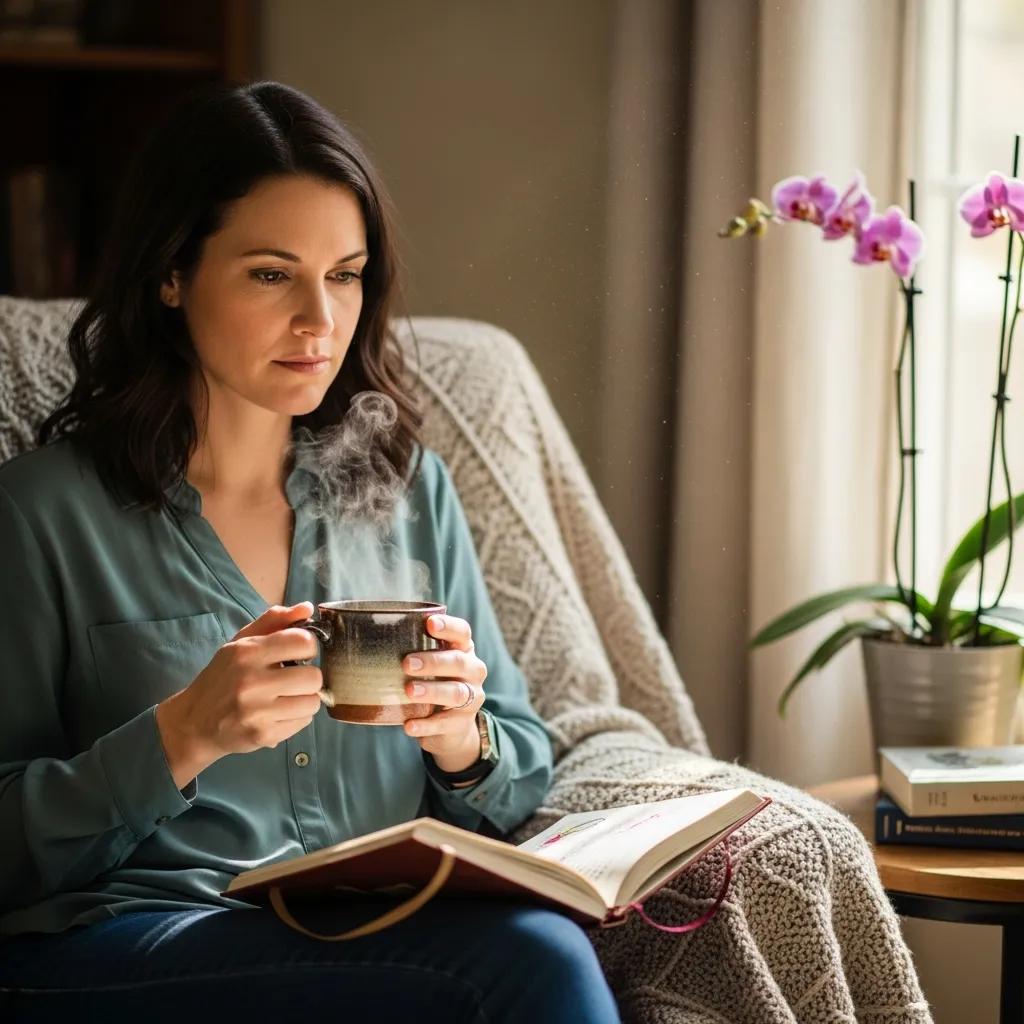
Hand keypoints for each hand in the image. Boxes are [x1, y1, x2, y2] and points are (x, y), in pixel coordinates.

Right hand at [156, 602, 322, 788]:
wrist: (195, 722)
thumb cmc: (223, 677)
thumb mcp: (240, 642)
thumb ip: (274, 621)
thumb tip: (307, 608)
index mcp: (247, 652)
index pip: (303, 642)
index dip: (308, 646)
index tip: (299, 653)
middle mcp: (251, 682)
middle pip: (313, 677)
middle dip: (309, 677)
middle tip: (294, 678)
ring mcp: (257, 711)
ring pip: (312, 702)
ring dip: (305, 699)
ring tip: (288, 697)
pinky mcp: (262, 735)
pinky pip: (303, 723)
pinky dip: (297, 717)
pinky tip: (279, 713)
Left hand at [402, 613, 487, 773]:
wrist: (451, 726)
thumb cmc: (433, 682)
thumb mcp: (428, 664)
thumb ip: (408, 649)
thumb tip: (356, 633)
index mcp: (463, 649)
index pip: (461, 632)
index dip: (448, 627)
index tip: (429, 624)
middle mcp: (473, 670)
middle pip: (458, 662)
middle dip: (433, 661)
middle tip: (406, 663)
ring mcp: (472, 698)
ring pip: (456, 692)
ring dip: (432, 691)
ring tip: (409, 691)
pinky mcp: (462, 723)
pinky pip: (445, 724)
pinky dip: (426, 725)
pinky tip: (409, 725)